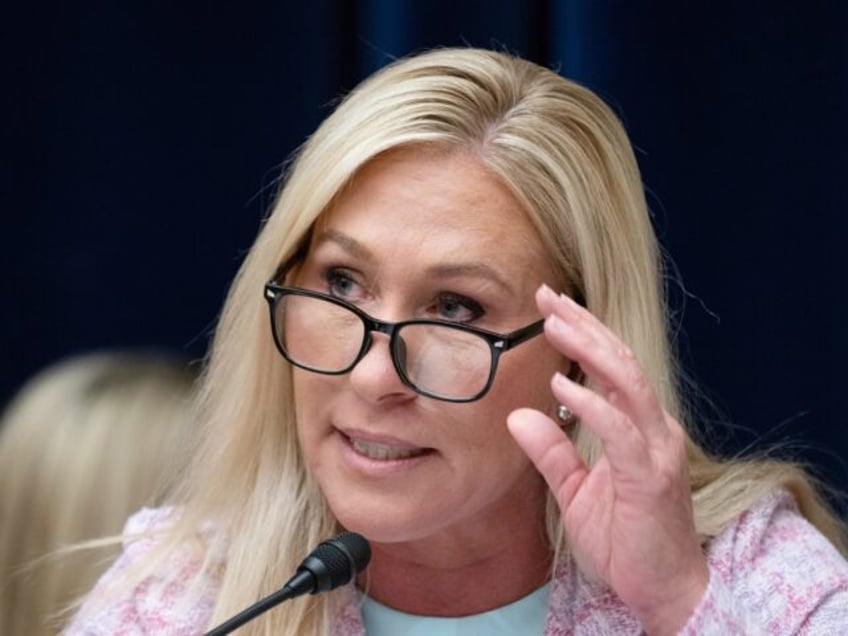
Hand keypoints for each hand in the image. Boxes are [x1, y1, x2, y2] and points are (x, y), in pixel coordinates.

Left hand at [507, 285, 708, 634]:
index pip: (611, 366)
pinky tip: (562, 385)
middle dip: (583, 324)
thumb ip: (552, 452)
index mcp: (637, 427)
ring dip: (589, 349)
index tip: (550, 306)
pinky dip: (592, 404)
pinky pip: (620, 431)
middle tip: (547, 295)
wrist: (663, 589)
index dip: (583, 332)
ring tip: (554, 323)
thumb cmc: (624, 540)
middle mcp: (652, 428)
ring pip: (627, 382)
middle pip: (620, 360)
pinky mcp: (650, 476)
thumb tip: (519, 415)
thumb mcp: (576, 491)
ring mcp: (655, 449)